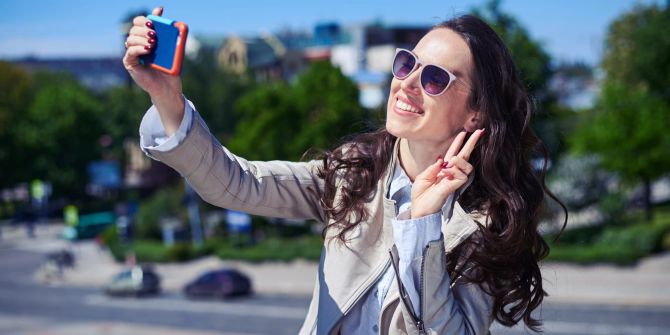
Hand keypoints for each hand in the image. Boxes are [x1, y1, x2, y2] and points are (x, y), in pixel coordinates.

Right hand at [122, 7, 183, 134]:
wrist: (168, 87)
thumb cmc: (169, 68)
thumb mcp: (171, 48)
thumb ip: (167, 33)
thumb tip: (165, 14)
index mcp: (145, 37)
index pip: (139, 22)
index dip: (144, 19)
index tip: (154, 21)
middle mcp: (136, 44)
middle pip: (134, 29)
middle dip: (144, 29)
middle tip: (154, 33)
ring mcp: (132, 53)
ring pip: (130, 39)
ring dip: (142, 39)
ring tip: (153, 44)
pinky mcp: (130, 63)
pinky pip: (130, 52)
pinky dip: (139, 49)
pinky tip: (148, 50)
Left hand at [410, 129, 483, 217]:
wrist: (419, 207)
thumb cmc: (421, 194)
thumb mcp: (423, 176)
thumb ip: (433, 167)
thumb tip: (443, 159)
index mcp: (443, 169)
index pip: (453, 153)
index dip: (458, 143)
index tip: (464, 132)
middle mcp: (451, 173)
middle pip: (465, 156)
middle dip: (472, 143)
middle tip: (479, 131)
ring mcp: (454, 179)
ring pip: (467, 165)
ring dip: (459, 160)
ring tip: (451, 161)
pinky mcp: (455, 186)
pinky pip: (461, 175)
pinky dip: (454, 171)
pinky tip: (446, 172)